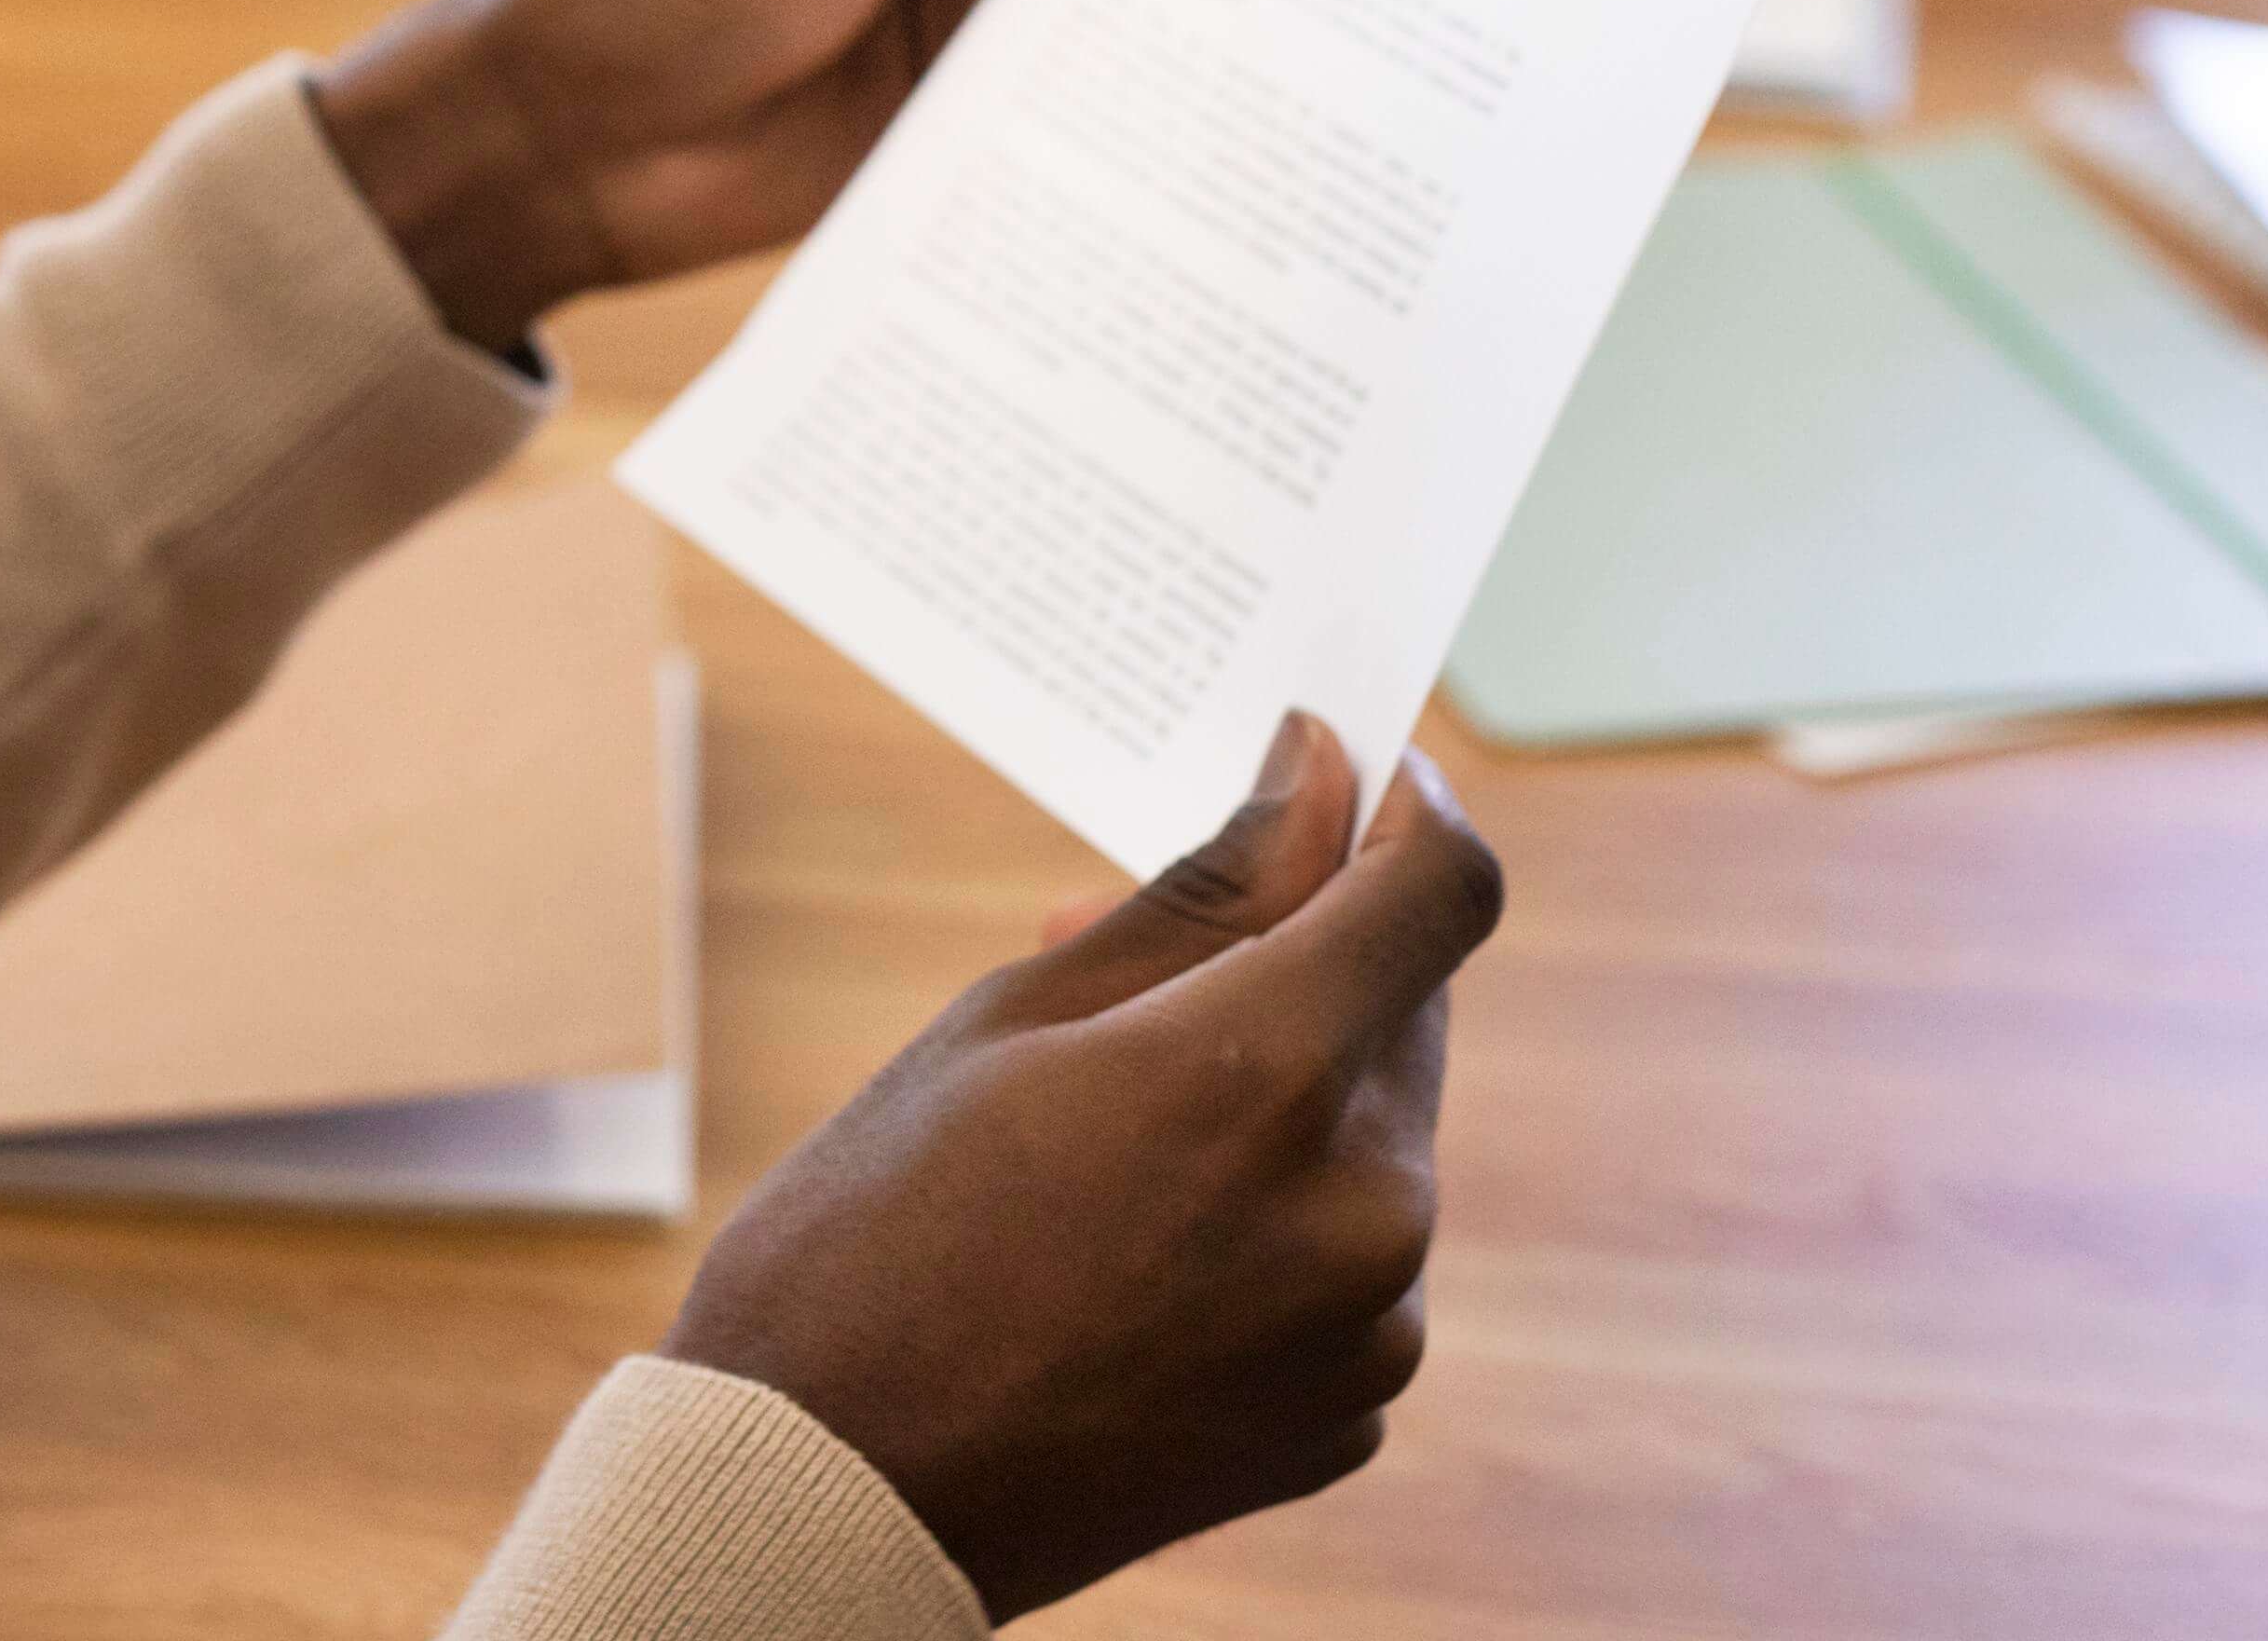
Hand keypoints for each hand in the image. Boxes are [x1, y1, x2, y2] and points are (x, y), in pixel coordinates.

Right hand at [668, 719, 1502, 1619]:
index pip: (1437, 888)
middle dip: (1305, 953)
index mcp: (1270, 1085)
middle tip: (1139, 954)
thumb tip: (1315, 778)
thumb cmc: (877, 1237)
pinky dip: (1276, 1217)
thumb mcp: (1011, 1024)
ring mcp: (1370, 1334)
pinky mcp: (1349, 1419)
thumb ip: (1200, 897)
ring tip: (1102, 1119)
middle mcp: (1363, 1213)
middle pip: (1405, 1010)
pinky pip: (1352, 1264)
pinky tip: (1132, 1238)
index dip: (1400, 803)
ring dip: (1285, 1090)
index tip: (1336, 766)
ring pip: (1377, 1137)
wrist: (830, 1501)